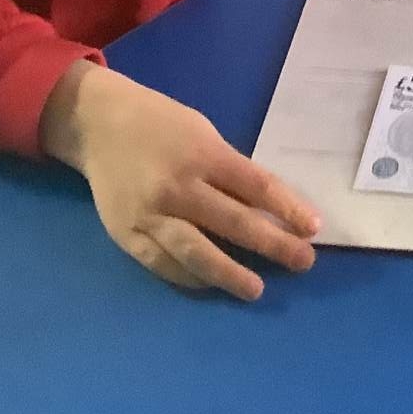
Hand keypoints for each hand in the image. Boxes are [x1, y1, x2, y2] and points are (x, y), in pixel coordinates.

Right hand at [39, 62, 318, 301]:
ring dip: (231, 274)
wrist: (100, 125)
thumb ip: (228, 169)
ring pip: (197, 253)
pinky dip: (190, 277)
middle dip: (273, 244)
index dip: (288, 209)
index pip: (257, 187)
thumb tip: (263, 208)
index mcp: (204, 154)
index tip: (313, 228)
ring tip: (256, 289)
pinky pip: (163, 264)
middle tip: (302, 262)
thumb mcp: (203, 133)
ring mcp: (151, 214)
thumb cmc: (162, 124)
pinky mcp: (127, 234)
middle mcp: (180, 187)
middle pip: (234, 222)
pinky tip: (211, 284)